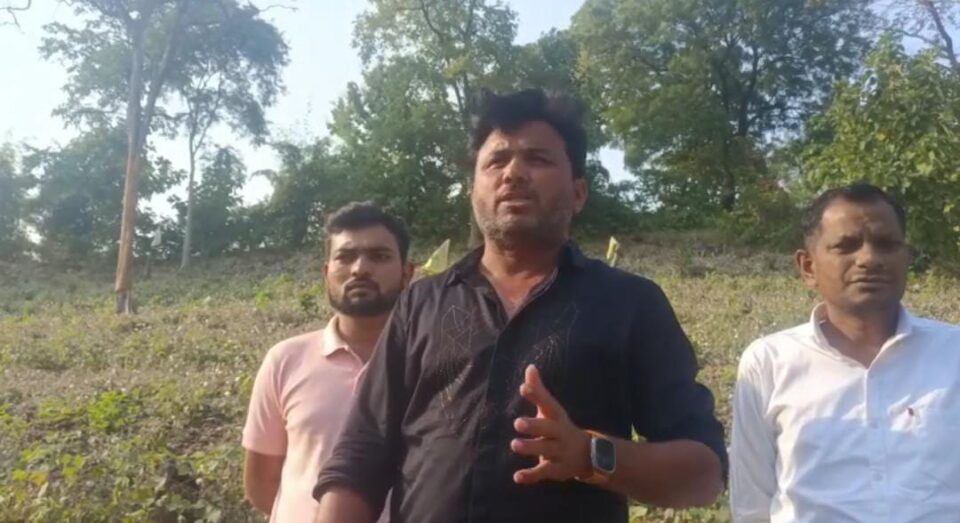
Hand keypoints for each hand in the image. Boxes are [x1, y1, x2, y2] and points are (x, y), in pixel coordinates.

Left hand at [511, 364, 591, 483]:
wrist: (590, 454)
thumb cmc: (561, 427)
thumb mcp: (552, 410)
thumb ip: (538, 391)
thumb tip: (529, 367)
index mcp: (557, 417)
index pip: (548, 403)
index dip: (537, 395)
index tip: (523, 387)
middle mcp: (559, 433)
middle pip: (548, 428)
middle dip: (534, 425)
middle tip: (517, 423)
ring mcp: (559, 452)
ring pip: (546, 450)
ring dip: (531, 448)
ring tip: (514, 444)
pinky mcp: (556, 469)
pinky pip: (544, 472)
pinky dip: (531, 476)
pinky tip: (517, 476)